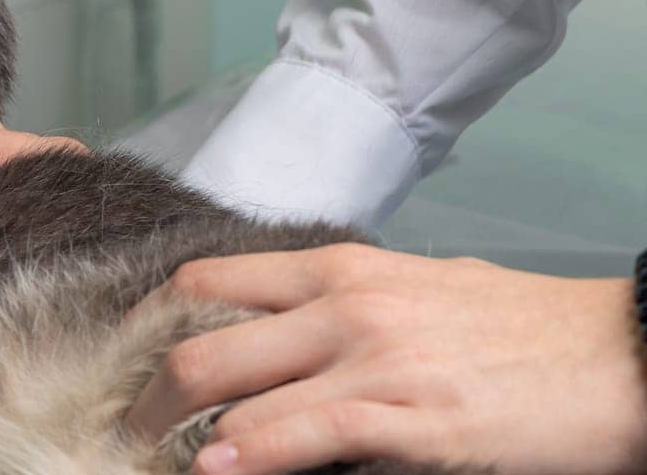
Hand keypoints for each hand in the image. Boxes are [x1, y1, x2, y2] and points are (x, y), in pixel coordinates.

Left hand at [124, 244, 646, 473]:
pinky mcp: (407, 417)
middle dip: (148, 388)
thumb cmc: (524, 329)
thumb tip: (293, 325)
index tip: (128, 358)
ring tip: (152, 459)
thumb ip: (348, 302)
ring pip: (234, 386)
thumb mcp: (420, 291)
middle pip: (201, 335)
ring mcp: (372, 359)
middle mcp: (342, 303)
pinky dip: (248, 456)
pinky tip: (216, 472)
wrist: (621, 355)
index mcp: (341, 267)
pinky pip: (302, 433)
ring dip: (181, 431)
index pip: (210, 279)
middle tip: (124, 425)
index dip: (153, 321)